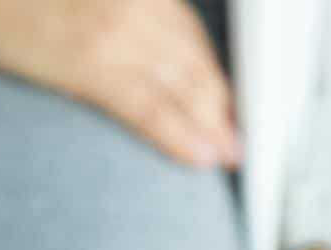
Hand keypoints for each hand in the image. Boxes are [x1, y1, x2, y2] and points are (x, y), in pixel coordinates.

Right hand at [0, 0, 238, 167]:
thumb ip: (106, 8)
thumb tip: (124, 40)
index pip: (184, 27)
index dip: (210, 66)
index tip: (225, 92)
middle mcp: (133, 1)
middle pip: (192, 58)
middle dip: (222, 99)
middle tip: (241, 132)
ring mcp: (115, 33)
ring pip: (182, 86)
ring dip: (211, 123)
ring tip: (228, 153)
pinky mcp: (90, 66)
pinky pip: (148, 107)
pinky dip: (178, 133)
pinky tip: (199, 154)